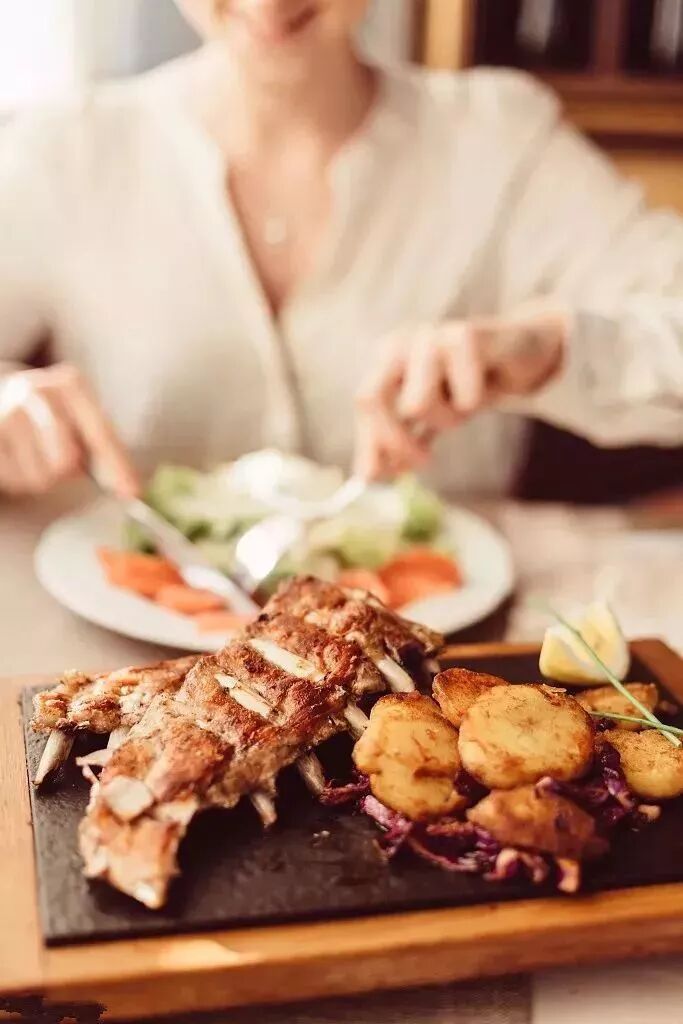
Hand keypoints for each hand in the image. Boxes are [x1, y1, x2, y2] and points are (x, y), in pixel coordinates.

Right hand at [0, 364, 139, 496]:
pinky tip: (12, 459)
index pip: (101, 433)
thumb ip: (100, 447)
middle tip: (55, 463)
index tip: (131, 492)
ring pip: (39, 476)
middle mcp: (37, 390)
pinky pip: (13, 479)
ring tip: (30, 457)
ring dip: (38, 478)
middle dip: (64, 473)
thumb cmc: (43, 417)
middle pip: (66, 461)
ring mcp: (7, 410)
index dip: (116, 467)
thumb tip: (128, 487)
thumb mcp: (75, 418)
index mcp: (70, 385)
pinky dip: (16, 479)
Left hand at [354, 303, 566, 478]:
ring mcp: (430, 336)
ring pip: (417, 404)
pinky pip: (464, 396)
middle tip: (425, 461)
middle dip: (395, 440)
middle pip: (370, 397)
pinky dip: (475, 402)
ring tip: (465, 406)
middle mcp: (400, 343)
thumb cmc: (468, 385)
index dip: (372, 444)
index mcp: (386, 360)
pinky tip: (487, 385)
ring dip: (448, 420)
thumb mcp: (428, 418)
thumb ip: (397, 443)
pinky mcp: (465, 336)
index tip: (387, 476)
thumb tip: (367, 476)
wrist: (522, 353)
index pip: (364, 404)